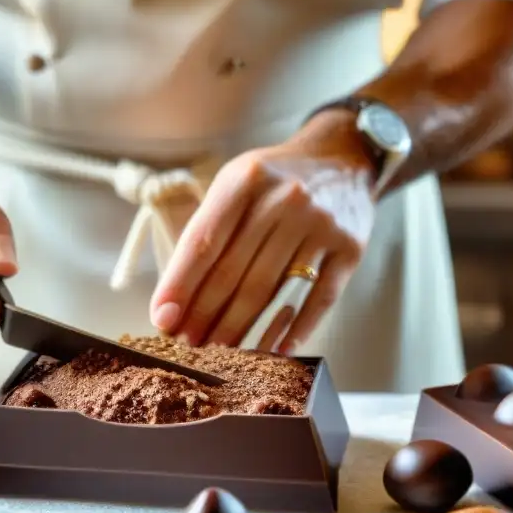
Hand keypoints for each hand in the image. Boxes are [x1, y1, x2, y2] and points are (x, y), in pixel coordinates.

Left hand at [149, 111, 376, 352]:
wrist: (343, 159)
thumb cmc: (274, 181)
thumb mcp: (236, 184)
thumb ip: (209, 230)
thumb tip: (176, 296)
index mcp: (246, 180)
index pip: (204, 241)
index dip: (180, 284)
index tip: (162, 318)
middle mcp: (284, 199)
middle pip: (235, 272)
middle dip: (205, 315)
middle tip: (186, 346)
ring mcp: (321, 224)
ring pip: (272, 289)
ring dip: (242, 329)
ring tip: (219, 353)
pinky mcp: (350, 248)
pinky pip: (318, 298)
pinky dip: (295, 328)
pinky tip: (274, 350)